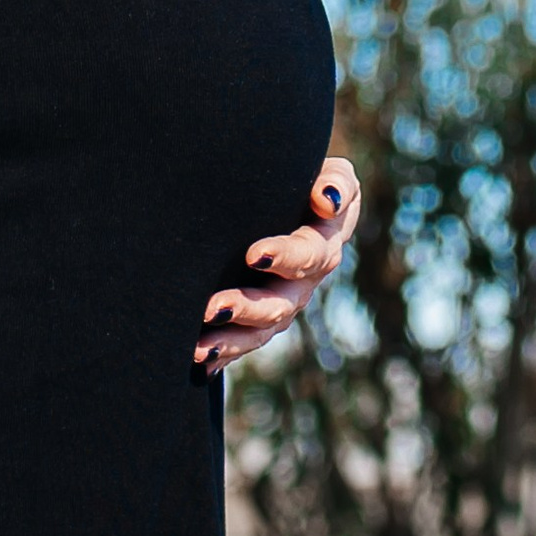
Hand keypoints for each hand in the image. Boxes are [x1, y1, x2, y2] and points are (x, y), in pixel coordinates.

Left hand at [197, 159, 361, 370]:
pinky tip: (199, 360)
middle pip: (279, 304)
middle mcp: (303, 284)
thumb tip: (326, 199)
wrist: (289, 205)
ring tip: (199, 348)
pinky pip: (241, 345)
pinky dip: (221, 355)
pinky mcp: (259, 322)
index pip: (308, 254)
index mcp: (322, 246)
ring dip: (230, 341)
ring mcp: (280, 307)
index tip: (253, 254)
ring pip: (259, 332)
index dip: (284, 256)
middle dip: (246, 308)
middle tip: (213, 306)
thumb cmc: (308, 183)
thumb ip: (336, 182)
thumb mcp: (333, 175)